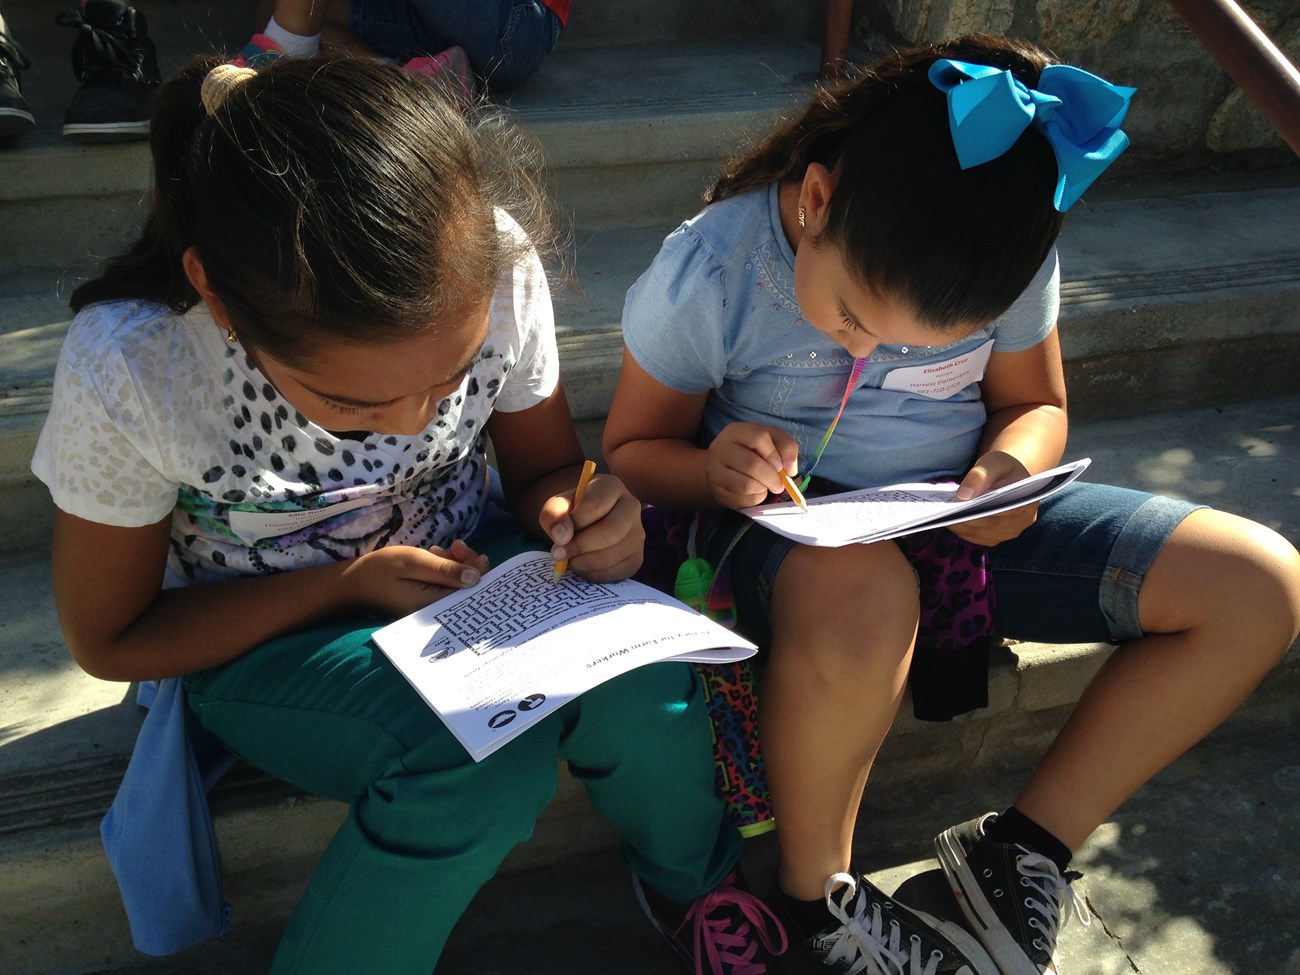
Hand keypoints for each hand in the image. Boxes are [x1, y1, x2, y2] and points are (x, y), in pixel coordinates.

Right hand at [341, 539, 490, 617]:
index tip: (475, 553)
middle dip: (465, 565)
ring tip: (439, 549)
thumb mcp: (413, 562)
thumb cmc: (379, 570)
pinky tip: (433, 556)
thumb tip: (476, 578)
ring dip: (452, 564)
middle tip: (456, 545)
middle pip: (464, 590)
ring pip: (453, 585)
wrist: (351, 583)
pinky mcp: (423, 602)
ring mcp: (428, 608)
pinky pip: (441, 586)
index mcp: (432, 606)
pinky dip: (442, 570)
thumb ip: (444, 570)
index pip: (469, 594)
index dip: (478, 573)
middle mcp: (433, 612)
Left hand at [539, 473, 644, 581]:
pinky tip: (584, 566)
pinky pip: (616, 572)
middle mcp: (631, 506)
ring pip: (612, 554)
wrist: (587, 525)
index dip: (573, 524)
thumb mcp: (556, 507)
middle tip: (560, 554)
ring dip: (584, 563)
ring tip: (571, 559)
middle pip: (610, 532)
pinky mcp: (637, 558)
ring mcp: (638, 533)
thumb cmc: (572, 512)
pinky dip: (594, 574)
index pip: (594, 505)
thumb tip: (563, 537)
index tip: (558, 536)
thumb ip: (553, 515)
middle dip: (579, 547)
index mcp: (611, 487)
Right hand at [705, 422, 800, 508]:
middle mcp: (721, 448)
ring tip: (765, 486)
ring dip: (763, 489)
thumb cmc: (751, 451)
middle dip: (772, 478)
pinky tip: (754, 492)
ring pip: (746, 485)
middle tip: (779, 484)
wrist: (722, 468)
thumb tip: (791, 469)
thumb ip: (786, 447)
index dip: (774, 454)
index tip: (781, 466)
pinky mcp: (717, 491)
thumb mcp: (770, 440)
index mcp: (736, 431)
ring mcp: (714, 471)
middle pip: (752, 465)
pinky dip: (755, 499)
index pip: (758, 437)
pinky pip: (742, 500)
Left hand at [947, 450, 1037, 545]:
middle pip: (989, 525)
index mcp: (1028, 502)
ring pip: (979, 534)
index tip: (960, 506)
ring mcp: (1008, 533)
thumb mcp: (994, 462)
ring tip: (941, 515)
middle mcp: (1021, 522)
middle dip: (966, 518)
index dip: (981, 509)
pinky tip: (946, 519)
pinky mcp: (994, 537)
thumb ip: (981, 475)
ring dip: (960, 526)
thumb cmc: (1002, 467)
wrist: (1007, 476)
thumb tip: (963, 495)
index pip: (1003, 510)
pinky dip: (960, 529)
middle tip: (943, 512)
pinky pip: (974, 537)